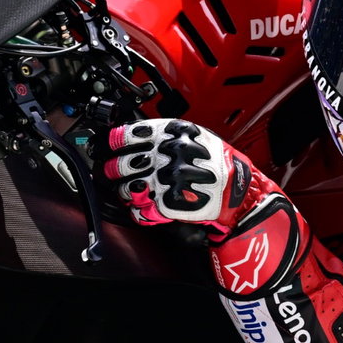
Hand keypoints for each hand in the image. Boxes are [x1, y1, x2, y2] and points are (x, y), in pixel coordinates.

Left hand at [102, 118, 253, 230]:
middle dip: (109, 168)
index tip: (105, 145)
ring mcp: (164, 180)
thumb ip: (165, 134)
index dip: (110, 141)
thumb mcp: (195, 135)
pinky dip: (136, 209)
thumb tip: (133, 136)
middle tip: (108, 169)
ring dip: (122, 189)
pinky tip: (141, 204)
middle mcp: (164, 155)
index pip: (126, 134)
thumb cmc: (217, 162)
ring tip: (128, 189)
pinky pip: (139, 209)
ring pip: (126, 187)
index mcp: (170, 133)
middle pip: (121, 162)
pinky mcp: (167, 204)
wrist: (237, 190)